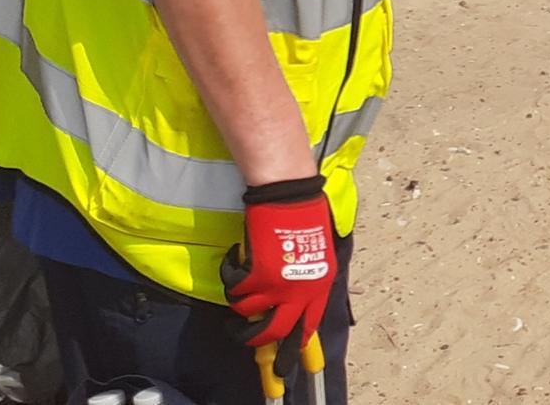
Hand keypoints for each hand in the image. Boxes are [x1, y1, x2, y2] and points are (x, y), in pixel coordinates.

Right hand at [223, 176, 336, 347]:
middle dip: (258, 342)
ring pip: (247, 313)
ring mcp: (278, 285)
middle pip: (276, 332)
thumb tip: (296, 297)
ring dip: (237, 302)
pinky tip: (235, 257)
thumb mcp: (318, 252)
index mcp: (319, 286)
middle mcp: (300, 291)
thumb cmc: (306, 214)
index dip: (294, 344)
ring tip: (237, 287)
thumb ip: (308, 278)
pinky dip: (229, 274)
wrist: (290, 193)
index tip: (285, 357)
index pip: (307, 326)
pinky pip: (234, 289)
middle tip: (244, 338)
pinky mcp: (257, 274)